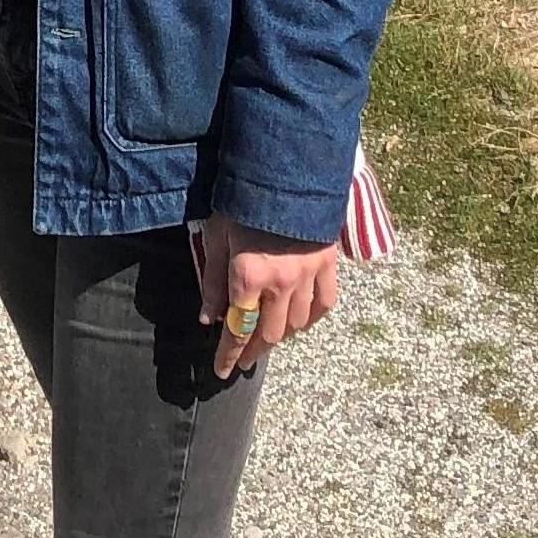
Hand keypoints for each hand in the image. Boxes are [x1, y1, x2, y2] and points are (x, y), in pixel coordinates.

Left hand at [195, 214, 341, 378]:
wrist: (285, 166)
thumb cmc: (242, 198)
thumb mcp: (217, 235)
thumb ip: (214, 280)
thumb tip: (209, 318)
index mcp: (248, 274)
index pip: (237, 328)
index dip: (228, 354)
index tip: (222, 370)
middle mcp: (280, 281)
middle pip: (268, 332)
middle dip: (253, 350)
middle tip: (243, 359)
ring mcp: (308, 274)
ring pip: (297, 323)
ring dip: (280, 336)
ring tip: (267, 339)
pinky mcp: (328, 262)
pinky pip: (324, 304)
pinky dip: (311, 318)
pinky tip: (300, 322)